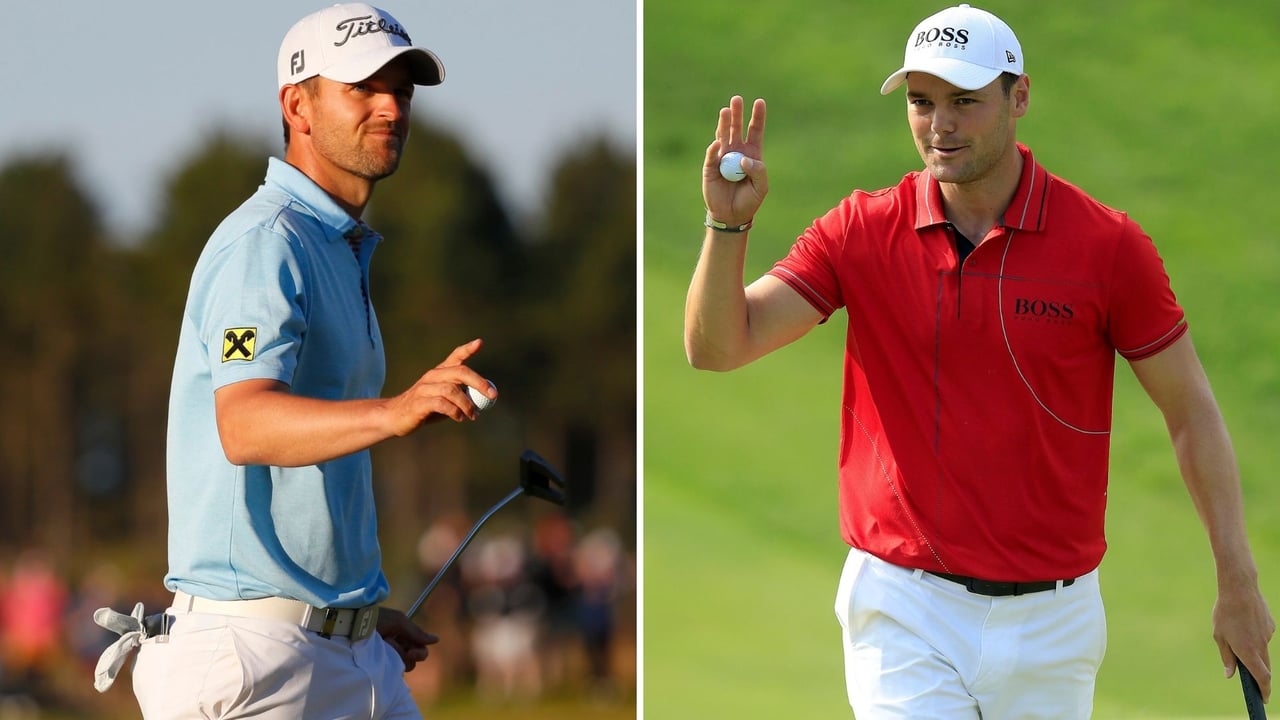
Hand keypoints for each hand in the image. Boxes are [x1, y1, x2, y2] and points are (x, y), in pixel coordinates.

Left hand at [376, 607, 438, 672]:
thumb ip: (417, 633)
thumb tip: (436, 640)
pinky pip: (391, 671)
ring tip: (382, 644)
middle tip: (392, 645)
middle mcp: (397, 648)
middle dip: (406, 654)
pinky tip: (378, 654)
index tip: (411, 652)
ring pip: (402, 666)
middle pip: (413, 661)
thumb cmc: (377, 618)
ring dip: (394, 654)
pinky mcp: (378, 666)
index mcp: (404, 637)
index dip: (420, 652)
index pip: (420, 650)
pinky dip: (387, 662)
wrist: (354, 624)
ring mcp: (387, 658)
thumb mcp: (399, 622)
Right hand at [382, 338, 496, 435]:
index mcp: (439, 372)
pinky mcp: (419, 403)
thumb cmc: (424, 408)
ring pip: (452, 390)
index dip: (467, 349)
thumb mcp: (445, 399)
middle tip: (492, 395)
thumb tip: (485, 398)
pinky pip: (441, 404)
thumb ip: (462, 395)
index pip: (455, 356)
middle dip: (479, 382)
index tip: (480, 343)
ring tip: (473, 415)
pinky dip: (454, 411)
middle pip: (459, 372)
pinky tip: (459, 418)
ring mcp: (424, 388)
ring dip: (467, 404)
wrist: (394, 417)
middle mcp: (433, 376)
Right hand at [703, 95, 767, 227]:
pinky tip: (717, 144)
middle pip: (736, 128)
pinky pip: (712, 155)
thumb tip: (743, 159)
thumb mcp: (761, 186)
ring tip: (725, 110)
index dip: (757, 116)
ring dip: (723, 123)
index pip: (755, 131)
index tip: (760, 102)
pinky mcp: (710, 167)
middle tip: (737, 99)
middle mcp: (736, 152)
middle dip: (737, 114)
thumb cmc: (749, 200)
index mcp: (752, 153)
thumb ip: (757, 171)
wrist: (732, 215)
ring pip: (722, 136)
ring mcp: (722, 158)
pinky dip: (714, 149)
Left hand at [1214, 580, 1274, 700]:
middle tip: (1253, 682)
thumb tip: (1230, 674)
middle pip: (1265, 667)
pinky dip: (1255, 635)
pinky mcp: (1271, 626)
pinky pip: (1263, 636)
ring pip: (1263, 650)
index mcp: (1248, 651)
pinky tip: (1245, 622)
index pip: (1261, 677)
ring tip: (1237, 633)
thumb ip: (1227, 657)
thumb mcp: (1219, 636)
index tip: (1263, 699)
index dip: (1264, 690)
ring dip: (1254, 650)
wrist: (1240, 589)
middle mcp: (1261, 645)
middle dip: (1260, 676)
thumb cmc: (1224, 613)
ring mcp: (1268, 636)